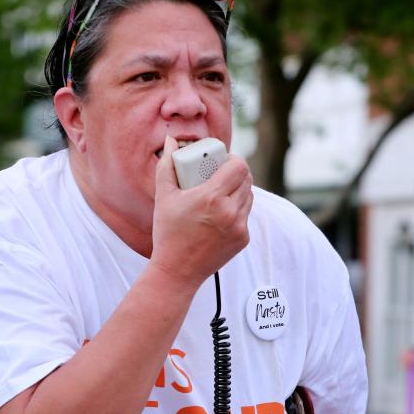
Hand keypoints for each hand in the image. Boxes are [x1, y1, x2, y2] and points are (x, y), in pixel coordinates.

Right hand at [149, 136, 252, 289]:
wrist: (177, 271)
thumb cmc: (168, 232)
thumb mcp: (164, 197)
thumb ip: (167, 166)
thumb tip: (171, 142)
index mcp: (211, 198)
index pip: (239, 167)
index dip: (234, 160)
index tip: (224, 160)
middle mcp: (229, 212)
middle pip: (247, 179)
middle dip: (237, 173)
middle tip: (223, 173)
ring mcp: (239, 227)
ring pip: (249, 197)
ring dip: (239, 190)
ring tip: (223, 191)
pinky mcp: (243, 239)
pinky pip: (246, 216)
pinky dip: (236, 210)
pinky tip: (221, 213)